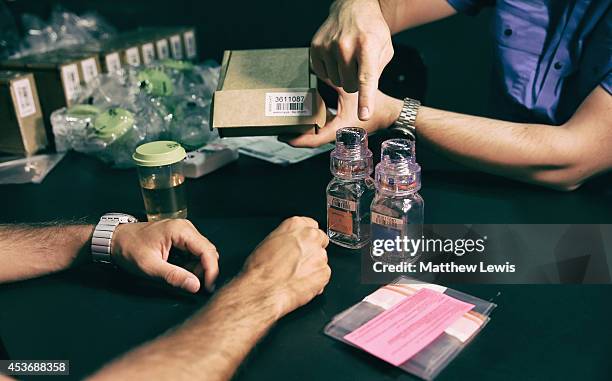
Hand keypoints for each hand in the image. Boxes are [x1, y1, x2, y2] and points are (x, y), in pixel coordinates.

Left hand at [111, 219, 218, 292]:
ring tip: (181, 277)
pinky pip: (194, 252)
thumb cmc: (129, 249)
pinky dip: (191, 264)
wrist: (115, 239)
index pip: (207, 251)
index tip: (208, 288)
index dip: (211, 271)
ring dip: (197, 268)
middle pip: (208, 251)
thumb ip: (173, 276)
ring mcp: (184, 231)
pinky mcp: (181, 237)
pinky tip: (179, 270)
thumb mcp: (149, 266)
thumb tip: (195, 286)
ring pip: (203, 252)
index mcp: (180, 230)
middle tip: (192, 285)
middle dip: (204, 270)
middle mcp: (186, 227)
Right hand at [241, 217, 330, 317]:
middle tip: (299, 261)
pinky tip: (301, 284)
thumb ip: (286, 239)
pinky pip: (324, 275)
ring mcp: (319, 255)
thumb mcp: (269, 242)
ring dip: (313, 266)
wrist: (262, 290)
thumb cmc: (259, 269)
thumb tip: (290, 244)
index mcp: (295, 225)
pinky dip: (316, 281)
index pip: (310, 224)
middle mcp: (310, 237)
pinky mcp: (324, 273)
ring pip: (322, 259)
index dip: (305, 237)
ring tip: (296, 276)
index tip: (302, 244)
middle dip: (312, 250)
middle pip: (320, 240)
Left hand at [279, 84, 402, 147]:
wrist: (389, 113)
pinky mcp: (340, 128)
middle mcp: (337, 134)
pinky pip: (322, 128)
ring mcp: (338, 132)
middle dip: (295, 135)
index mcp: (339, 130)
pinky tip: (306, 114)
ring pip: (316, 135)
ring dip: (303, 130)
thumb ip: (333, 83)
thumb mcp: (351, 91)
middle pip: (311, 139)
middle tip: (280, 126)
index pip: (314, 140)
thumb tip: (315, 72)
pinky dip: (313, 123)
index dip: (297, 140)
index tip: (284, 136)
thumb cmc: (374, 105)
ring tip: (288, 121)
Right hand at [311, 0, 393, 120]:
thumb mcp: (385, 49)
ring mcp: (328, 47)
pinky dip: (331, 70)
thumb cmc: (371, 30)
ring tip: (348, 59)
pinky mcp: (315, 48)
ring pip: (336, 82)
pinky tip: (336, 57)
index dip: (366, 99)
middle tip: (359, 67)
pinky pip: (323, 74)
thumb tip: (365, 94)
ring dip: (343, 76)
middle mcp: (345, 46)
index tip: (364, 114)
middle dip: (356, 83)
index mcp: (368, 46)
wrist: (353, 8)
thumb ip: (377, 73)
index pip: (366, 79)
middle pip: (350, 86)